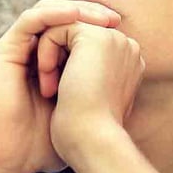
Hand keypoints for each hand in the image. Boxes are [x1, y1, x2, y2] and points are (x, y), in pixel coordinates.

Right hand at [0, 0, 120, 172]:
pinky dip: (53, 14)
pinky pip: (30, 20)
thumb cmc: (52, 142)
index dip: (98, 24)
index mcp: (53, 64)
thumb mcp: (88, 110)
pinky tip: (74, 17)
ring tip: (99, 20)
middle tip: (114, 20)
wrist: (19, 155)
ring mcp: (20, 51)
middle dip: (90, 13)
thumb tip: (135, 73)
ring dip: (75, 11)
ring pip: (47, 11)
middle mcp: (35, 53)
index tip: (122, 30)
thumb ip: (104, 89)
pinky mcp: (5, 51)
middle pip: (63, 16)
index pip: (75, 29)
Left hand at [36, 22, 144, 164]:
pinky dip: (44, 53)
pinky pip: (56, 29)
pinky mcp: (94, 36)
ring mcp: (114, 39)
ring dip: (49, 57)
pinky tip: (49, 82)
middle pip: (76, 35)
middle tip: (51, 92)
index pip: (86, 48)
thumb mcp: (86, 100)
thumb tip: (66, 73)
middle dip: (56, 59)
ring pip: (65, 30)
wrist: (92, 143)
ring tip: (49, 90)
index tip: (59, 96)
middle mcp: (125, 48)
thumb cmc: (86, 134)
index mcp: (128, 63)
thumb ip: (85, 79)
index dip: (65, 65)